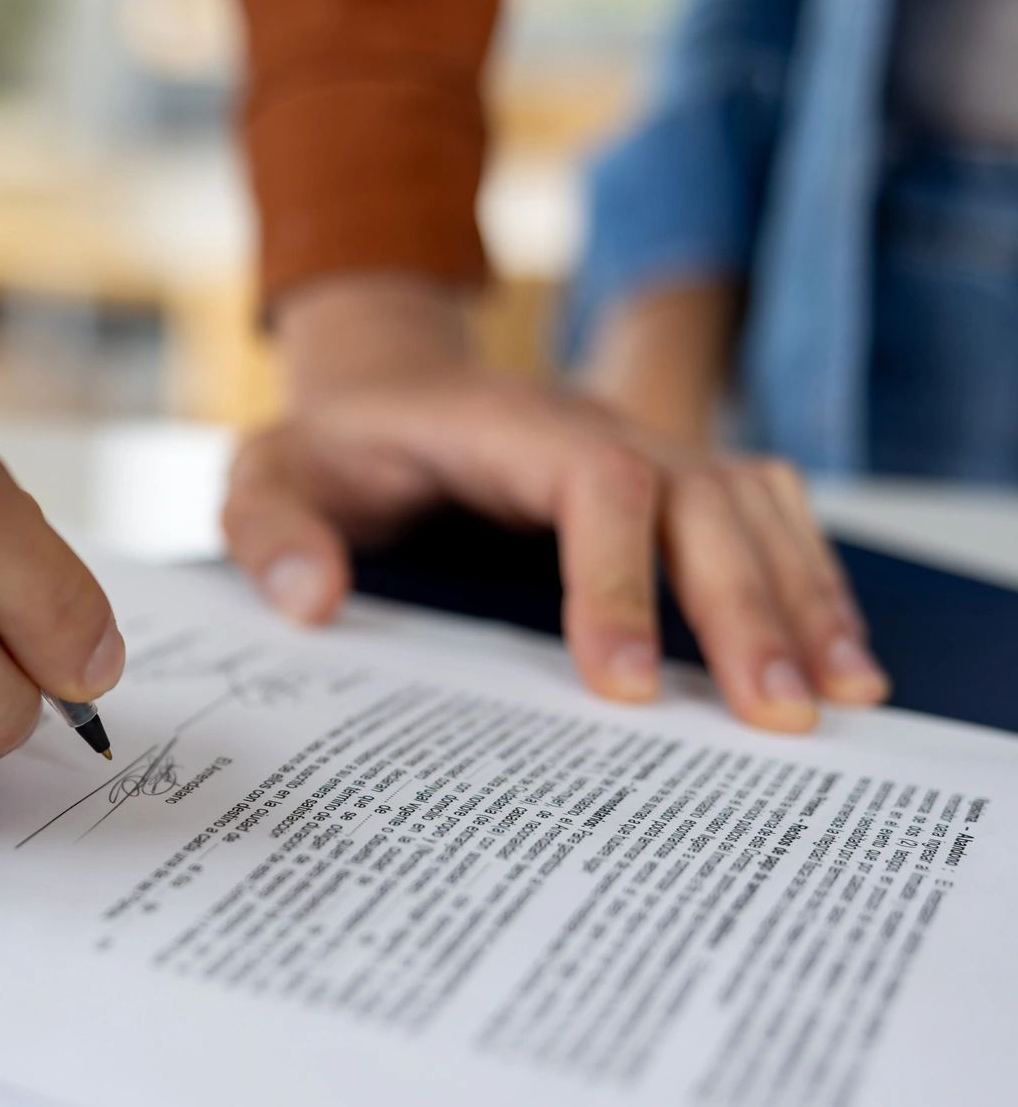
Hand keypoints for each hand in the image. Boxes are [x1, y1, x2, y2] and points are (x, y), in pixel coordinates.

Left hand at [223, 277, 886, 732]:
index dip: (618, 577)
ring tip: (843, 698)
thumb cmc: (328, 446)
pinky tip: (841, 659)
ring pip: (748, 504)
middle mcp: (590, 427)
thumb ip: (270, 530)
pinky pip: (759, 517)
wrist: (380, 392)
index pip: (591, 482)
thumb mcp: (263, 474)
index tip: (624, 684)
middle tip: (777, 714)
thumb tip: (310, 599)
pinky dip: (807, 578)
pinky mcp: (665, 483)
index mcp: (498, 426)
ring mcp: (640, 449)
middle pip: (697, 496)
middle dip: (742, 604)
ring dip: (801, 594)